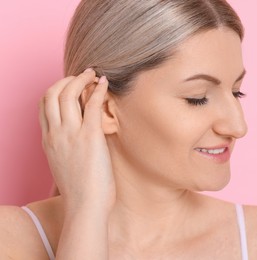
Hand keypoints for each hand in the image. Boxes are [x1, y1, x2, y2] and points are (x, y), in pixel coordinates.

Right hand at [39, 69, 114, 212]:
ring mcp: (70, 134)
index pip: (44, 104)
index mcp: (48, 139)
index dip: (56, 89)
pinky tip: (105, 83)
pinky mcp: (89, 137)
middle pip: (53, 93)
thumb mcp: (64, 163)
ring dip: (82, 79)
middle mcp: (55, 133)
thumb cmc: (80, 188)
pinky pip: (92, 105)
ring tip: (94, 74)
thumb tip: (80, 133)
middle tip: (84, 75)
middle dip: (67, 79)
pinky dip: (98, 89)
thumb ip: (66, 144)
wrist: (85, 205)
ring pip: (68, 93)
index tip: (70, 84)